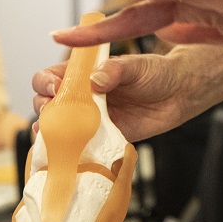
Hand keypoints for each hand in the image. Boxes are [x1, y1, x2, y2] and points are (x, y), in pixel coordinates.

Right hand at [32, 50, 222, 141]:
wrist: (179, 94)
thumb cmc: (155, 73)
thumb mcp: (135, 65)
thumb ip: (115, 70)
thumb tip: (95, 80)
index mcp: (84, 74)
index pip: (52, 76)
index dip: (46, 82)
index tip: (54, 87)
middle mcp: (82, 97)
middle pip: (48, 104)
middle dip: (43, 108)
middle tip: (50, 112)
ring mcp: (91, 120)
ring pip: (61, 128)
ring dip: (51, 134)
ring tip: (50, 136)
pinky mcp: (104, 139)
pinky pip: (83, 147)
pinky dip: (74, 153)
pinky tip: (69, 155)